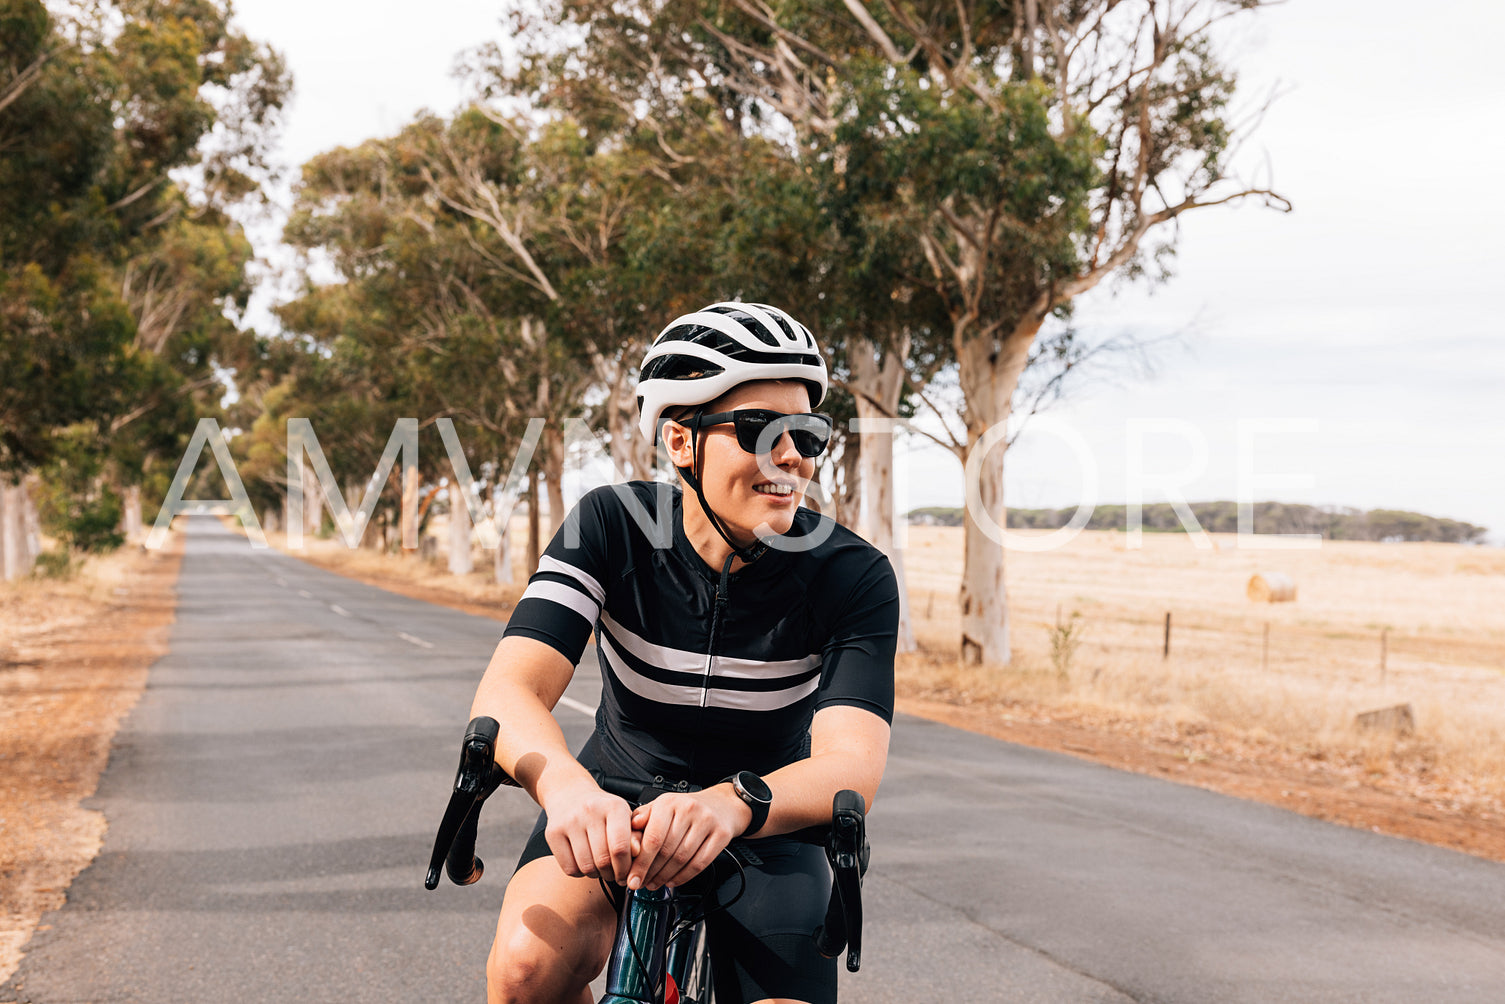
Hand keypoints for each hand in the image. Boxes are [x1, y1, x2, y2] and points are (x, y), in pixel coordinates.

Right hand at [539, 775, 635, 883]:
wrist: (570, 793)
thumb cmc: (603, 810)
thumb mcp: (624, 816)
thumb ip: (635, 836)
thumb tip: (637, 854)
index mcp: (614, 806)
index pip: (621, 847)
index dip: (626, 868)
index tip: (628, 874)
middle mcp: (590, 811)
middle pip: (603, 860)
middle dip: (612, 874)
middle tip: (614, 874)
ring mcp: (569, 821)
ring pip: (586, 866)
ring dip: (596, 875)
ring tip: (600, 868)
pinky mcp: (552, 833)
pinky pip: (569, 868)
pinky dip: (579, 873)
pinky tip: (584, 863)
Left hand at [625, 784, 752, 891]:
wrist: (721, 804)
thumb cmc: (686, 809)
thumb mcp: (662, 806)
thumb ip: (643, 818)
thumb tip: (629, 830)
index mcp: (669, 802)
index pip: (652, 838)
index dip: (640, 862)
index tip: (632, 877)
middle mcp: (688, 810)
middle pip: (666, 851)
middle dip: (651, 872)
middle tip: (641, 883)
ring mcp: (707, 822)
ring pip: (682, 859)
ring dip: (665, 877)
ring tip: (655, 883)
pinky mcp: (721, 835)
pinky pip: (700, 863)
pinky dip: (684, 876)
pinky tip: (673, 880)